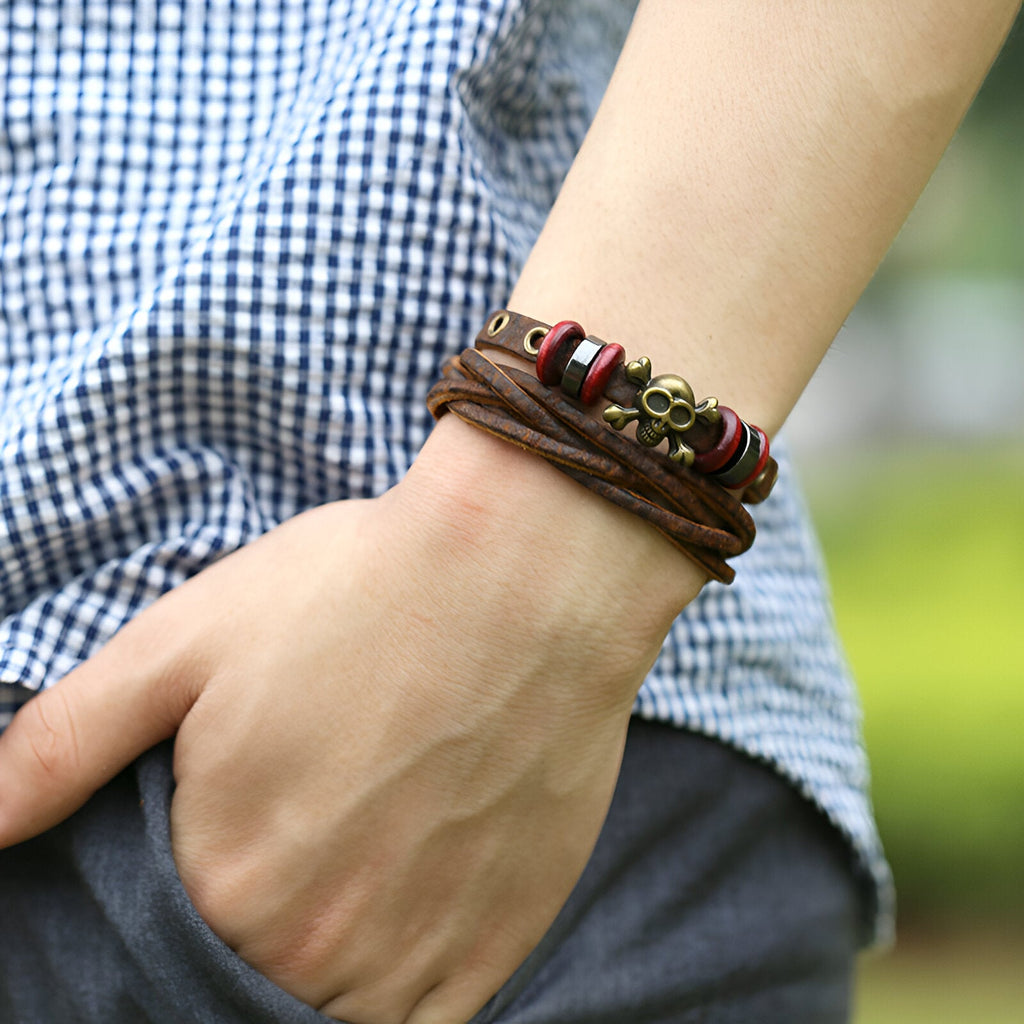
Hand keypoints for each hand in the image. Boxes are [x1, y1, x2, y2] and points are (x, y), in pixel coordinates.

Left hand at [0, 420, 700, 1022]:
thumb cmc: (358, 591)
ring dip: (323, 967)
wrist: (526, 572)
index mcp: (228, 879)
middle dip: (256, 928)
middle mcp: (319, 944)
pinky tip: (399, 916)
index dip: (186, 899)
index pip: (162, 954)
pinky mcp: (501, 940)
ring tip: (345, 873)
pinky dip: (398, 992)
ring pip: (336, 1011)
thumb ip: (59, 744)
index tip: (226, 847)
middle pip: (255, 984)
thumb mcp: (184, 637)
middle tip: (296, 840)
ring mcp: (420, 952)